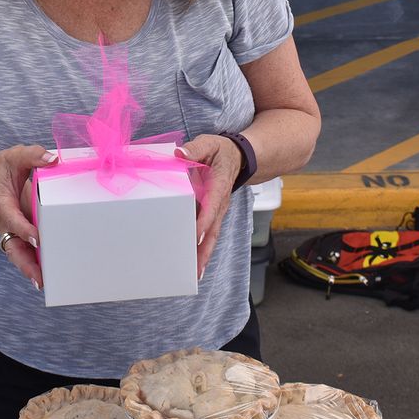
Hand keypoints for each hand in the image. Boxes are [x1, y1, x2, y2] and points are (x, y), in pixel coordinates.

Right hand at [0, 145, 54, 288]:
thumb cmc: (4, 168)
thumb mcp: (16, 156)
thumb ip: (33, 156)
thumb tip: (53, 159)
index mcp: (2, 202)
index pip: (11, 217)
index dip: (23, 228)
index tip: (37, 237)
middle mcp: (4, 221)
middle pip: (12, 246)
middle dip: (25, 263)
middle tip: (39, 278)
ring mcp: (10, 230)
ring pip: (17, 253)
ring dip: (30, 269)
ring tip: (44, 283)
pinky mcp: (17, 234)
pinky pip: (24, 251)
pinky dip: (33, 264)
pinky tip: (46, 276)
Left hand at [176, 134, 242, 279]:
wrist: (239, 157)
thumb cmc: (220, 151)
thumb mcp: (209, 144)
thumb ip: (195, 149)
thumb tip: (179, 154)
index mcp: (219, 184)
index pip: (212, 204)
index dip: (205, 219)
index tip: (197, 234)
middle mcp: (220, 202)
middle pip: (213, 229)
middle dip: (205, 249)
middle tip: (195, 269)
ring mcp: (218, 211)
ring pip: (212, 236)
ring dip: (204, 255)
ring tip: (194, 274)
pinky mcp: (214, 214)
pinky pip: (209, 234)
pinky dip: (203, 249)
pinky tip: (195, 263)